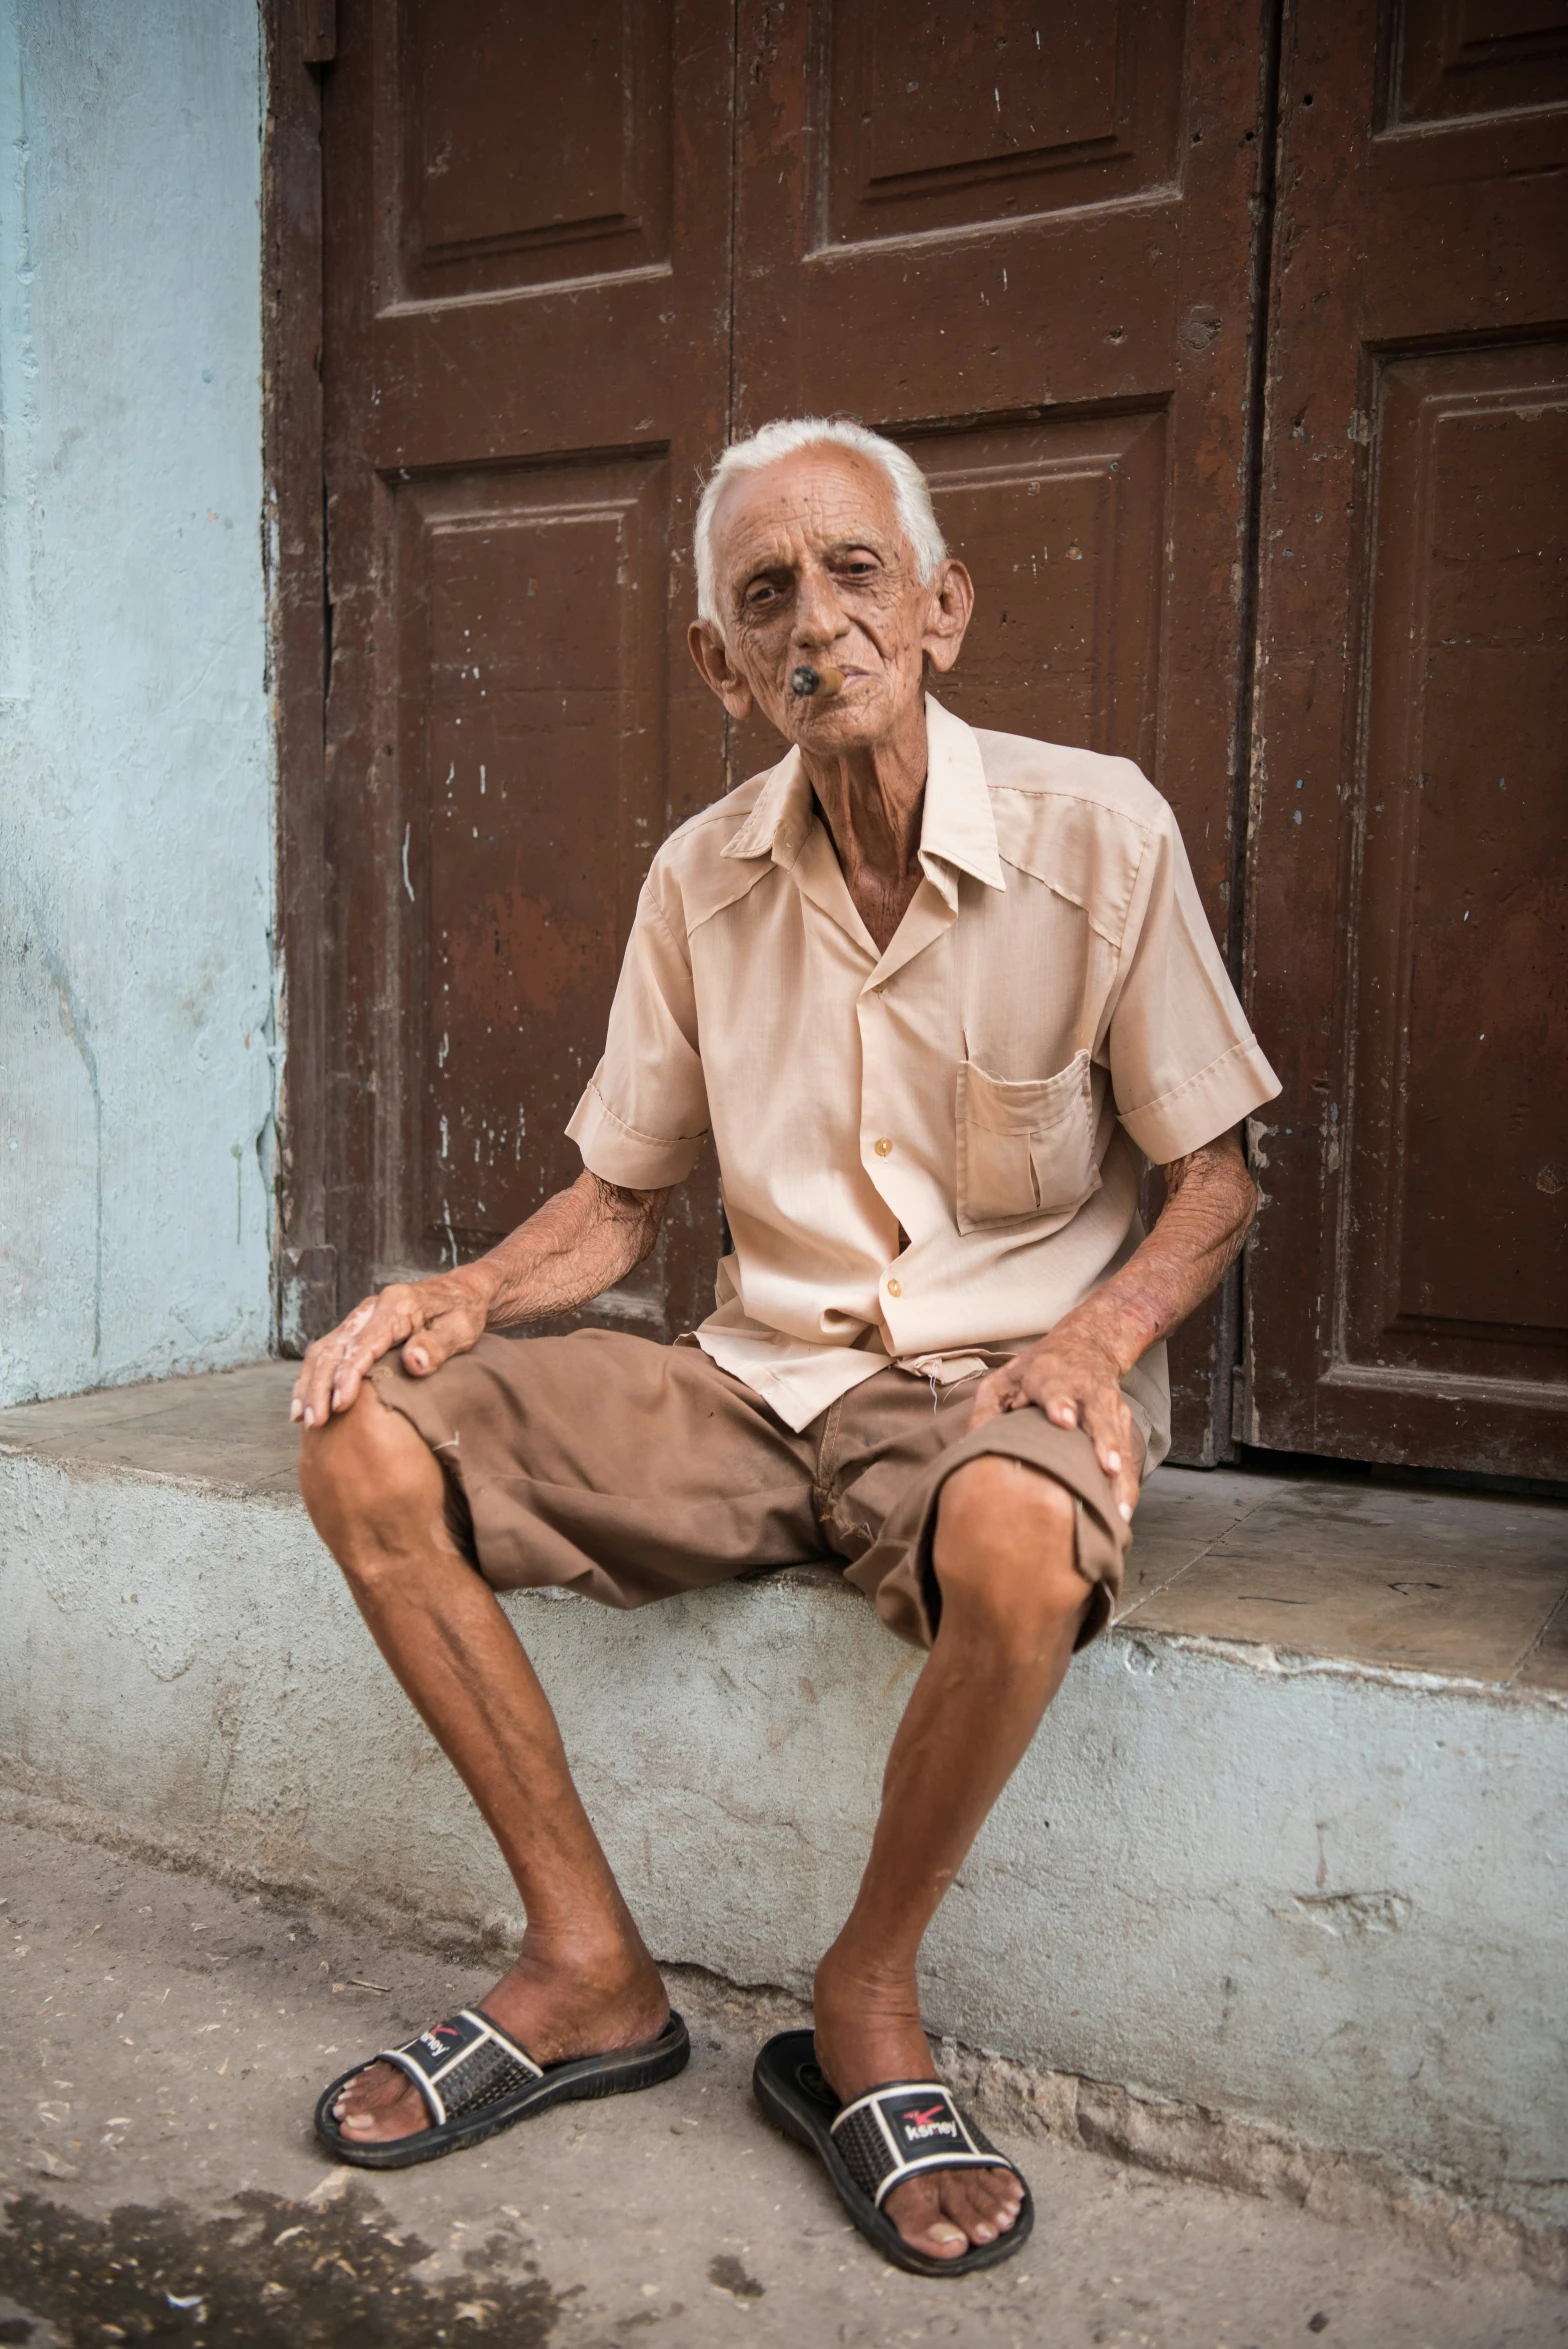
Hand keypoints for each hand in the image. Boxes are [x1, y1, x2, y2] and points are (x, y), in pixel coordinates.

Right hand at [289, 1268, 492, 1428]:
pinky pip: (327, 1352)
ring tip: (303, 1419)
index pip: (364, 1343)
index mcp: (397, 1305)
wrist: (461, 1293)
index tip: (341, 1405)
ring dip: (309, 1384)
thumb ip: (438, 1344)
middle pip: (335, 1348)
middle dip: (320, 1386)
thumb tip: (413, 1362)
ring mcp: (360, 1317)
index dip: (349, 1375)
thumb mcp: (461, 1328)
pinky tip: (305, 1402)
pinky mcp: (356, 1329)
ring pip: (324, 1350)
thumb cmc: (463, 1313)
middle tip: (315, 1422)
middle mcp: (371, 1308)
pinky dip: (312, 1377)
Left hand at [968, 1330, 1140, 1525]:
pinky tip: (1123, 1510)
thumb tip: (975, 1446)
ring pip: (1117, 1438)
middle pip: (1097, 1415)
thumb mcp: (1004, 1378)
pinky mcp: (1122, 1420)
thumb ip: (988, 1410)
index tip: (1064, 1420)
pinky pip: (1127, 1454)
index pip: (1054, 1388)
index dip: (1060, 1403)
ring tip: (1119, 1504)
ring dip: (1120, 1471)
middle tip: (1106, 1466)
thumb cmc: (1037, 1370)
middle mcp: (1084, 1389)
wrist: (1087, 1344)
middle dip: (1103, 1441)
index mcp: (1049, 1375)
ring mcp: (1107, 1405)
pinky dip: (1127, 1482)